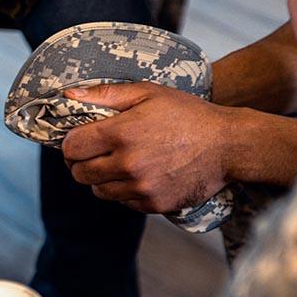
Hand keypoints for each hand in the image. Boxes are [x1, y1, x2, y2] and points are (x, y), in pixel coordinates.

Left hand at [61, 83, 233, 212]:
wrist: (227, 145)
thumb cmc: (187, 114)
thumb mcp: (147, 93)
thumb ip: (105, 94)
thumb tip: (68, 96)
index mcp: (121, 134)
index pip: (71, 148)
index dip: (70, 143)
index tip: (79, 139)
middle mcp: (127, 164)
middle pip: (79, 173)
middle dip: (81, 162)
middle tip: (95, 152)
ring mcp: (140, 187)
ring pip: (98, 190)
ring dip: (101, 178)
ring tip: (119, 162)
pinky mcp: (152, 204)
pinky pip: (122, 201)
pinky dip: (124, 190)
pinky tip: (139, 174)